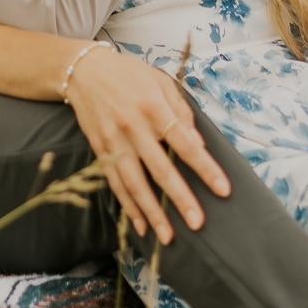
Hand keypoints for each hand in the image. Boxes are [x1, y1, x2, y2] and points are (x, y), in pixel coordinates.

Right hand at [64, 44, 230, 243]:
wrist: (84, 71)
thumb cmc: (129, 74)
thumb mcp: (160, 81)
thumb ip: (181, 110)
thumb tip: (199, 144)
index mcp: (153, 106)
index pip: (184, 142)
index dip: (204, 167)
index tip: (223, 189)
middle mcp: (133, 126)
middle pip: (160, 168)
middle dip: (180, 198)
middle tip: (198, 223)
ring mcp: (113, 141)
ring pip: (134, 183)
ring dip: (152, 211)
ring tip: (168, 237)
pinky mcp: (99, 150)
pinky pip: (115, 183)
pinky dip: (128, 206)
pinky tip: (141, 225)